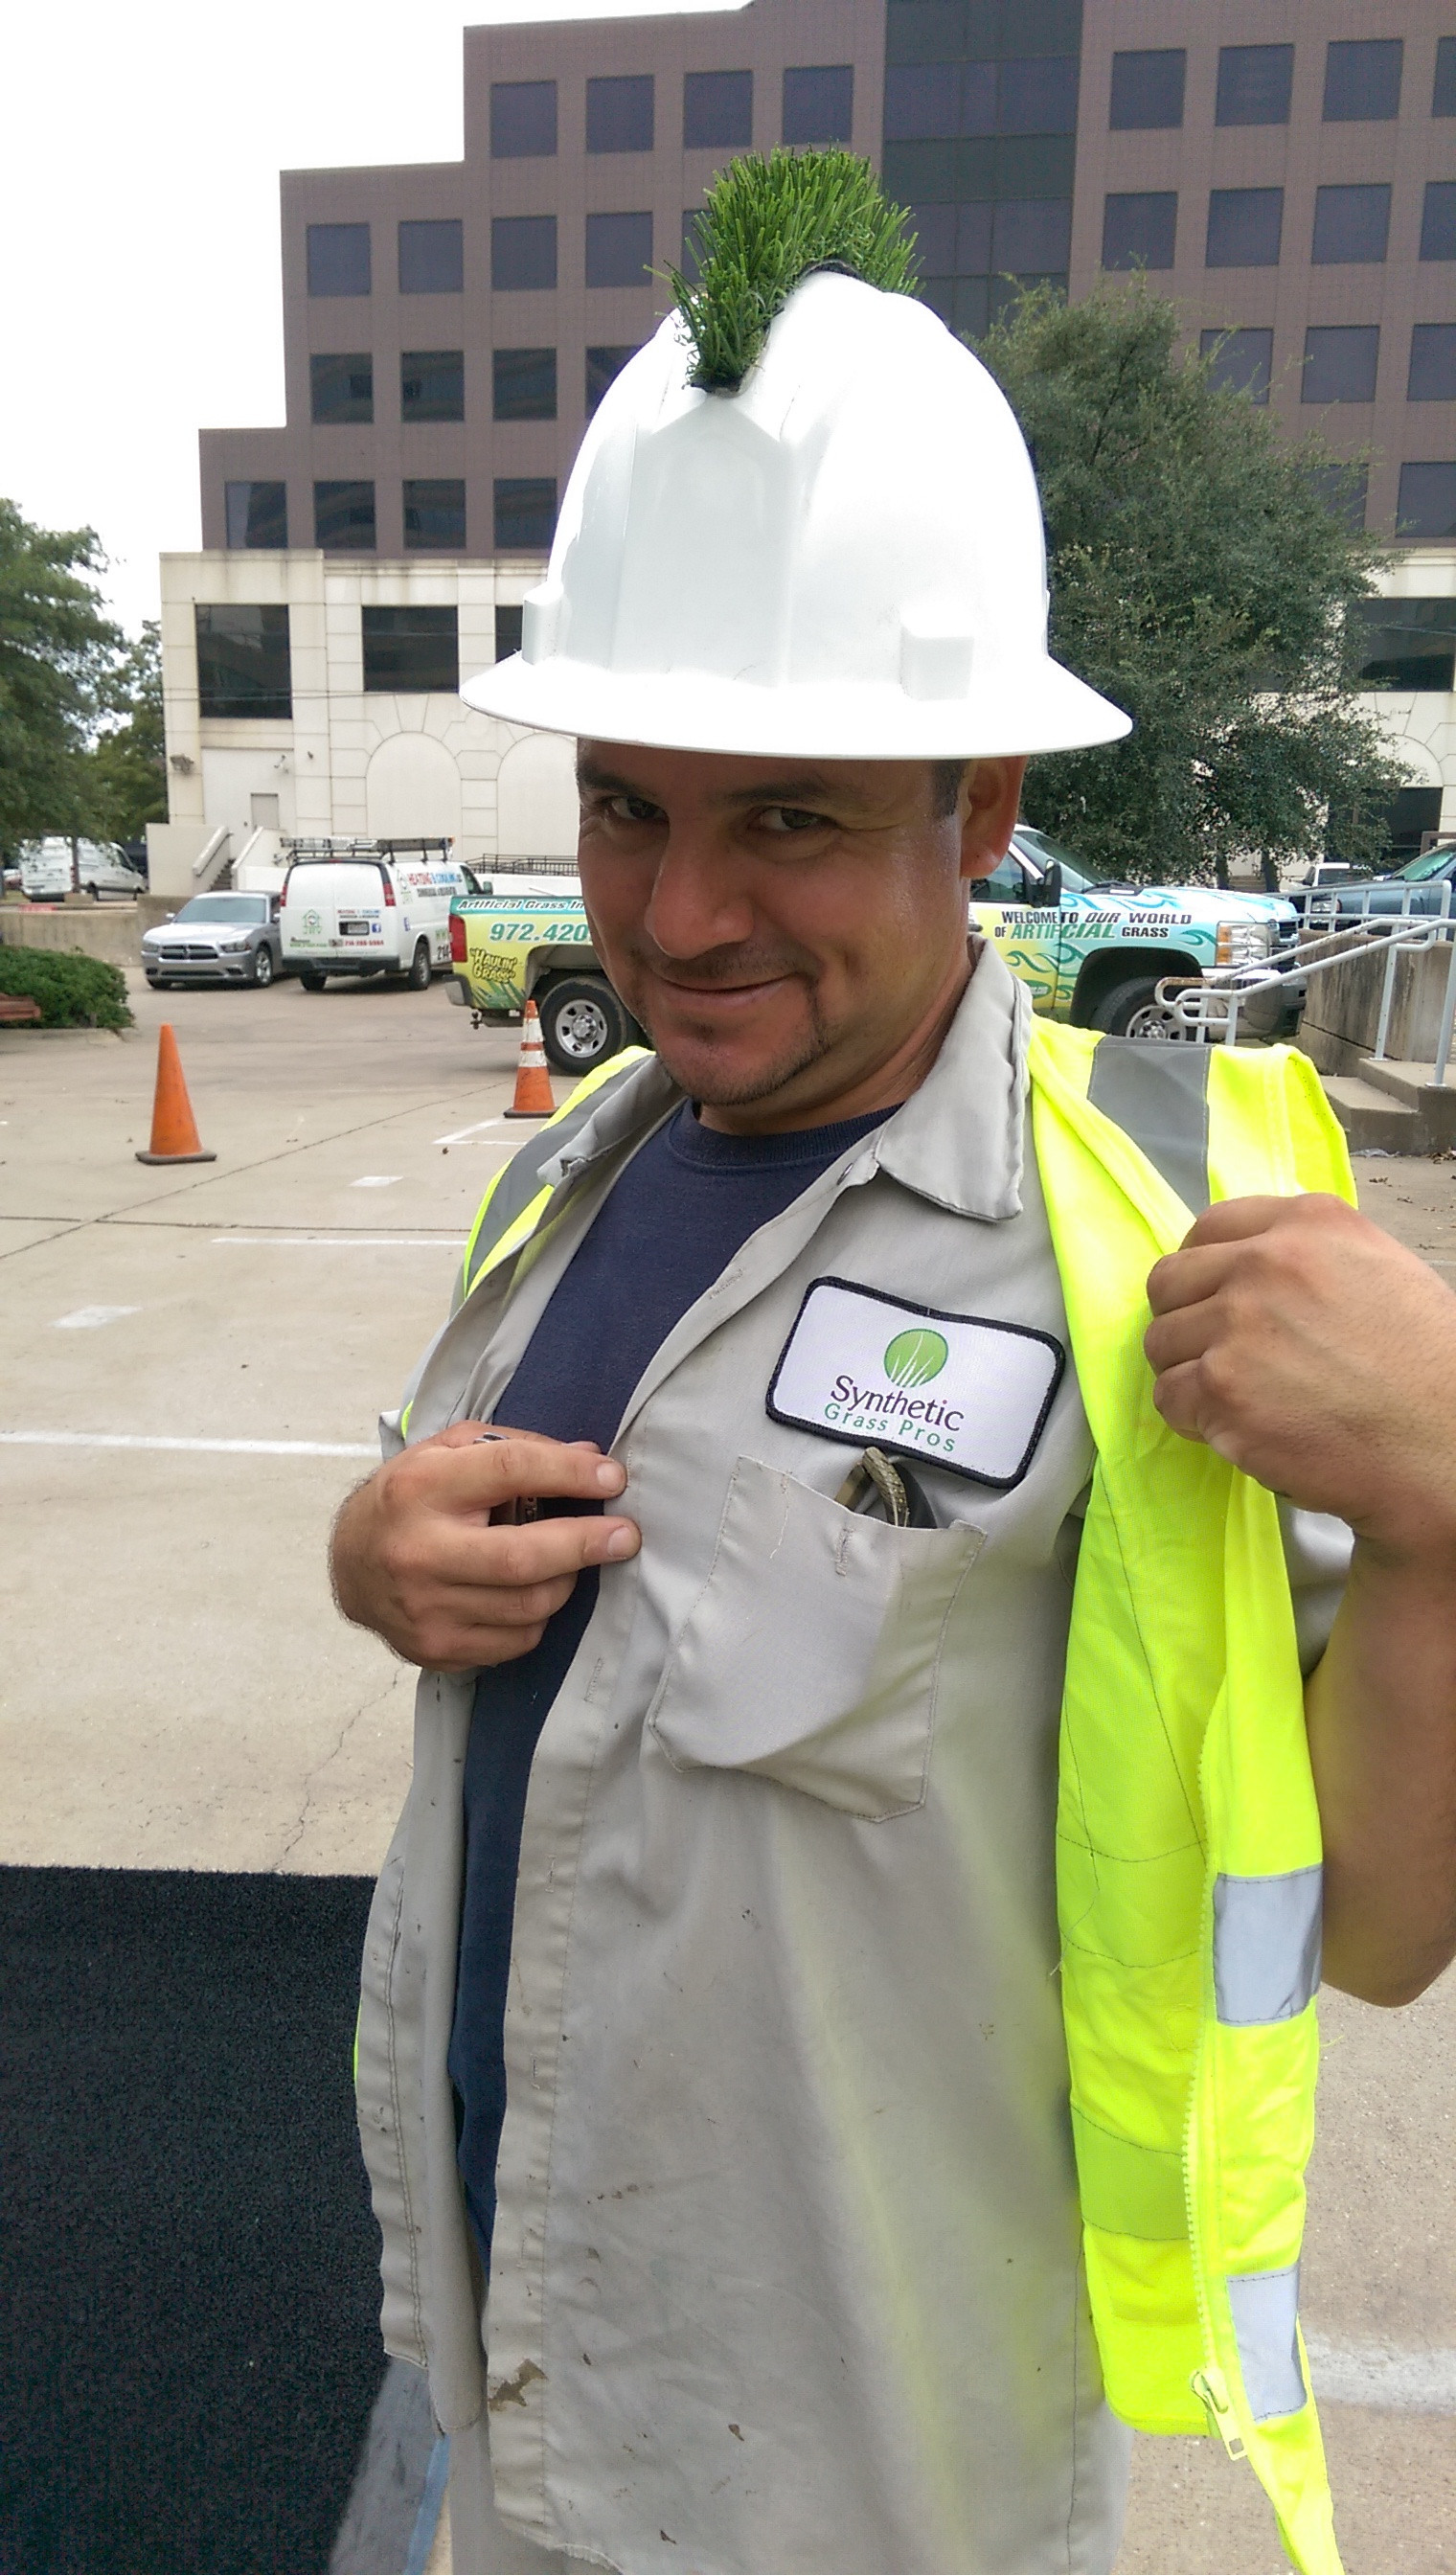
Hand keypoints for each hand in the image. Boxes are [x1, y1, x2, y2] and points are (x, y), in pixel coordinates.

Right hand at [330, 1421, 640, 1671]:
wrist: (349, 1565)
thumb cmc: (412, 1498)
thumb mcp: (448, 1452)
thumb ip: (514, 1448)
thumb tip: (589, 1458)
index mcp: (421, 1488)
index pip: (508, 1473)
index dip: (569, 1474)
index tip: (612, 1479)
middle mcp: (419, 1552)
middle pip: (523, 1558)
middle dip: (586, 1545)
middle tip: (626, 1536)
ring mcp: (426, 1609)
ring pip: (529, 1605)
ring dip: (566, 1581)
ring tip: (570, 1560)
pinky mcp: (436, 1648)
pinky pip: (517, 1640)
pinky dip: (539, 1616)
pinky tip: (531, 1592)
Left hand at [1144, 1193, 1455, 1563]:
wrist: (1444, 1442)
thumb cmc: (1427, 1367)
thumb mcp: (1379, 1270)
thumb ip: (1309, 1258)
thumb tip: (1246, 1268)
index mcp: (1309, 1222)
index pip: (1210, 1227)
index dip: (1204, 1271)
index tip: (1214, 1301)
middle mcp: (1266, 1262)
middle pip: (1169, 1282)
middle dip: (1184, 1320)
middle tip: (1217, 1356)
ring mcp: (1238, 1324)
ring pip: (1161, 1342)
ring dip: (1188, 1373)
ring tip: (1239, 1399)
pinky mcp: (1221, 1388)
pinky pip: (1169, 1398)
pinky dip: (1194, 1420)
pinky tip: (1240, 1428)